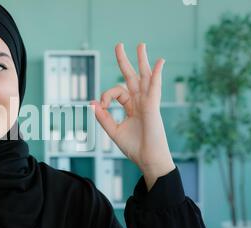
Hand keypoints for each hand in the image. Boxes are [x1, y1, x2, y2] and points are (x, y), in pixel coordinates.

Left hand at [90, 43, 174, 190]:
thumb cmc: (134, 147)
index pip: (117, 92)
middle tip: (119, 45)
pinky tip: (160, 62)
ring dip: (142, 61)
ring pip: (145, 77)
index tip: (101, 106)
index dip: (106, 96)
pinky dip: (157, 74)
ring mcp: (148, 103)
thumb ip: (103, 117)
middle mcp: (140, 102)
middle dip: (125, 61)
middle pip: (132, 77)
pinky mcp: (153, 107)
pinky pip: (154, 88)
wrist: (148, 159)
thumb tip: (91, 102)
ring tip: (140, 45)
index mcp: (132, 107)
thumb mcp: (114, 131)